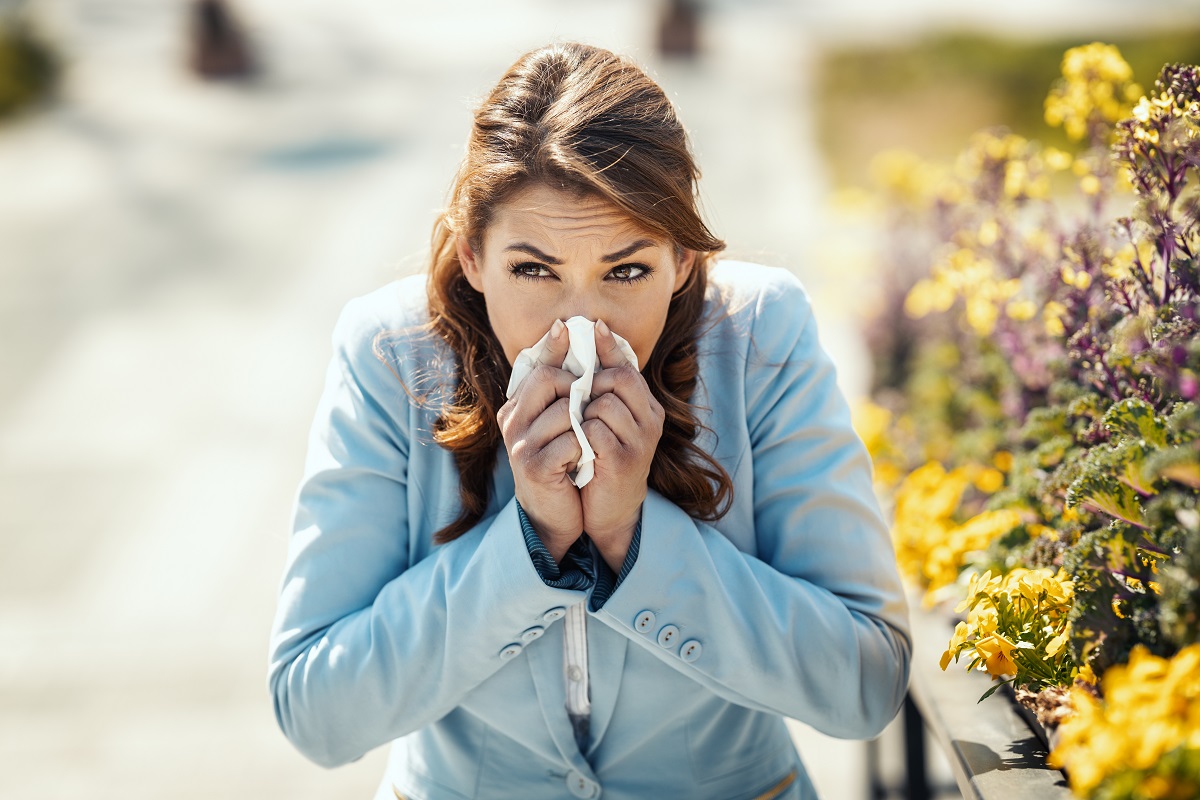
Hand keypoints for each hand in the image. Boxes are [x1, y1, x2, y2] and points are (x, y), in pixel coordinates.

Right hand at [497, 320, 583, 562]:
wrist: (553, 515)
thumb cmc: (561, 463)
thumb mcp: (559, 424)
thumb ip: (563, 389)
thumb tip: (568, 335)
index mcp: (516, 407)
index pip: (535, 366)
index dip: (552, 346)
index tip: (567, 326)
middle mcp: (512, 421)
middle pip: (547, 380)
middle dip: (578, 387)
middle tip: (591, 404)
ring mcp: (519, 445)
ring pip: (564, 410)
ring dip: (585, 421)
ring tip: (587, 436)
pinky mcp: (534, 467)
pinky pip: (570, 440)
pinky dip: (585, 446)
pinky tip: (584, 456)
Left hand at [580, 319, 664, 572]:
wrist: (609, 512)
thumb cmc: (602, 461)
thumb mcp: (607, 423)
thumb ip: (601, 390)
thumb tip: (591, 339)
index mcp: (647, 408)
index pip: (629, 367)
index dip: (610, 346)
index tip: (594, 326)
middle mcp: (650, 421)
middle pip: (618, 379)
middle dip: (590, 385)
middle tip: (575, 402)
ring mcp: (640, 442)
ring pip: (603, 404)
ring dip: (581, 413)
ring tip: (576, 429)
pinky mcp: (623, 461)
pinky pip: (593, 430)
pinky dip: (578, 434)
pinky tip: (575, 446)